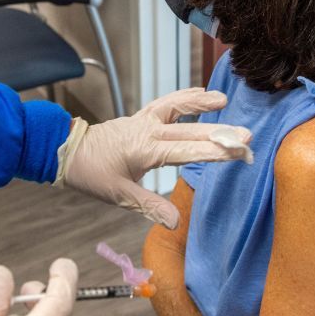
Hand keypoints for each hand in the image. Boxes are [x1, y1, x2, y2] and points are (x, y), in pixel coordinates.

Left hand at [57, 88, 252, 228]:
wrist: (68, 152)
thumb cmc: (92, 174)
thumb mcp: (119, 195)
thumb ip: (149, 206)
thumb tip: (175, 222)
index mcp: (144, 150)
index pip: (187, 151)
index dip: (214, 152)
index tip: (238, 153)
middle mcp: (147, 130)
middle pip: (190, 131)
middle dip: (219, 133)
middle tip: (246, 136)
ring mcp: (144, 120)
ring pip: (177, 107)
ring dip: (200, 103)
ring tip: (223, 99)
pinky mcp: (140, 117)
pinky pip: (166, 103)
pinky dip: (184, 97)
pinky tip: (200, 93)